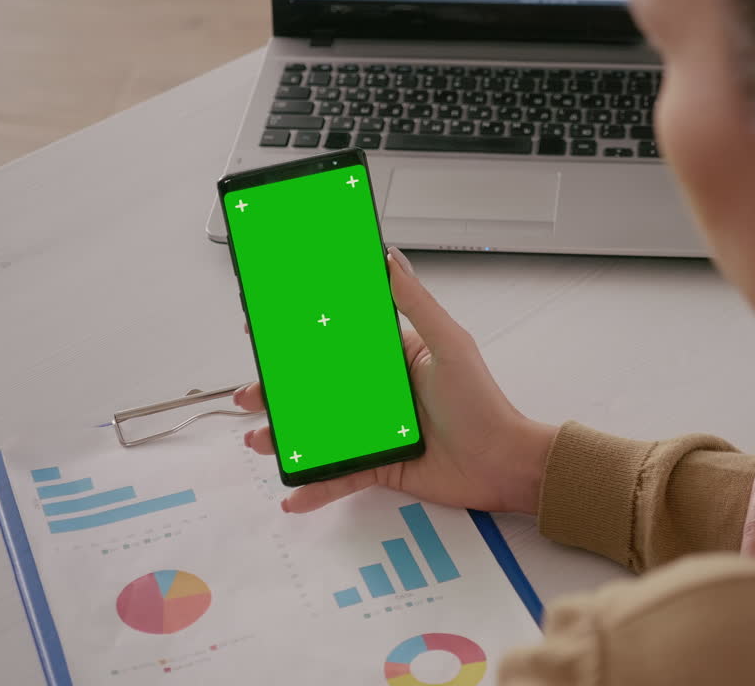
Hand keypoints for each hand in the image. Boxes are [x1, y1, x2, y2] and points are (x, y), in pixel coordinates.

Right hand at [237, 247, 558, 515]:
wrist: (503, 462)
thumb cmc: (483, 403)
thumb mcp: (448, 344)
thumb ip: (414, 302)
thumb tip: (388, 258)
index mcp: (392, 358)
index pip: (336, 342)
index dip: (299, 337)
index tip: (265, 328)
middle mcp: (380, 394)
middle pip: (317, 389)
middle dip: (277, 391)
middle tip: (250, 393)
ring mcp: (376, 431)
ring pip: (319, 431)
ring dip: (284, 437)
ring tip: (261, 439)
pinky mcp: (380, 466)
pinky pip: (339, 476)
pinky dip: (314, 487)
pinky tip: (291, 496)